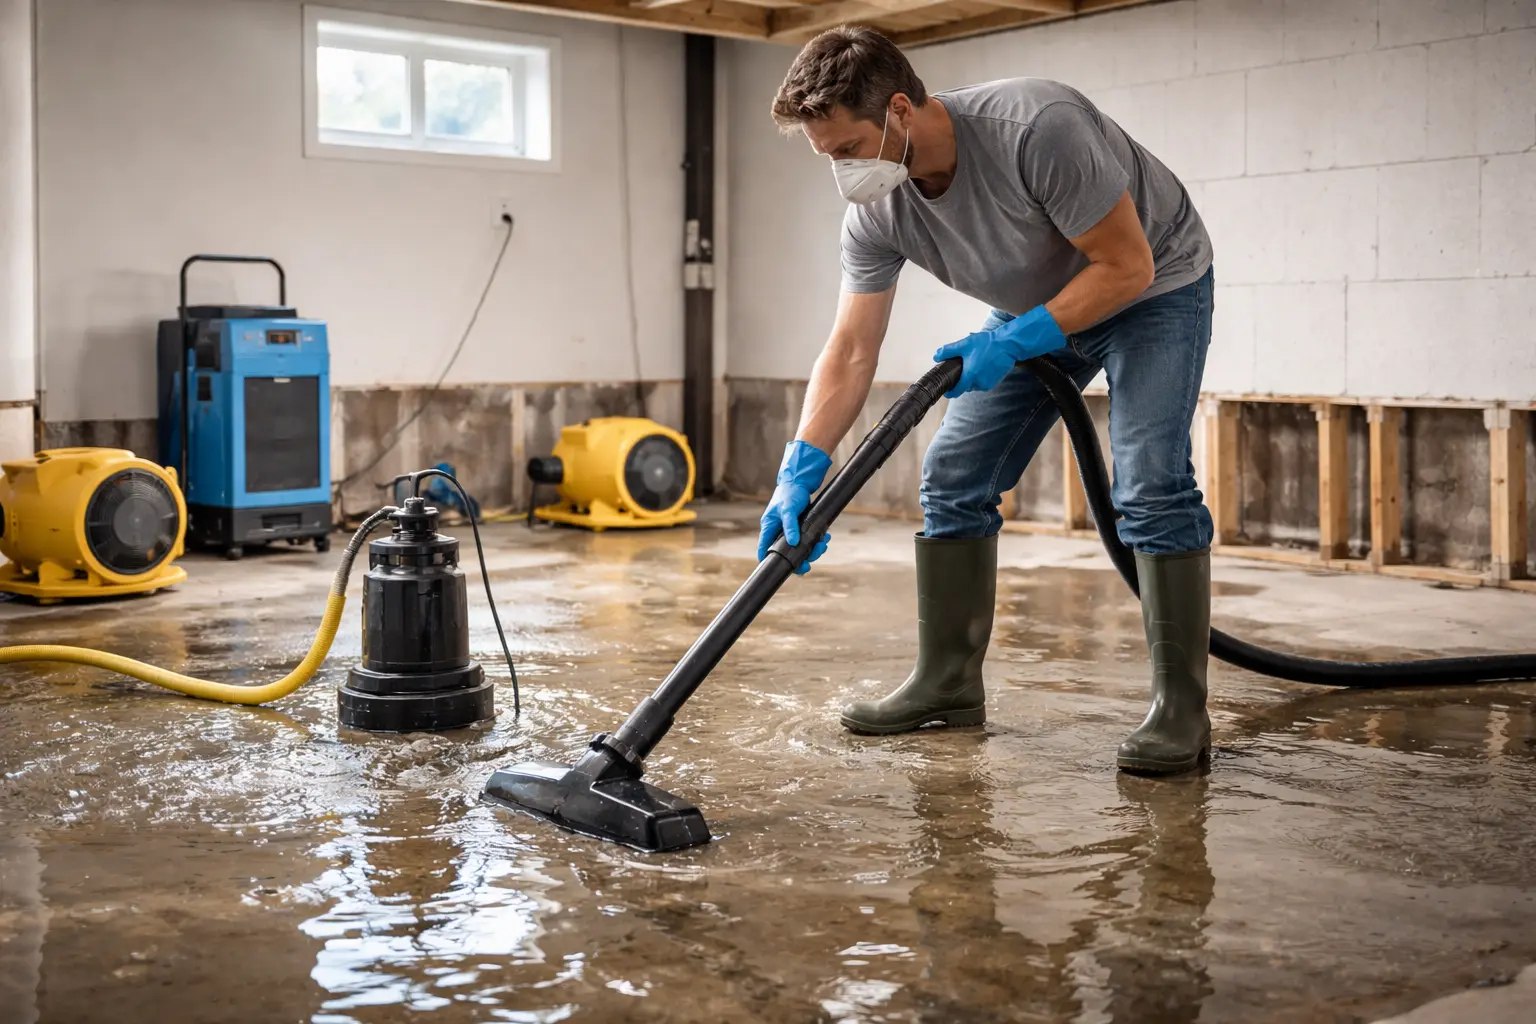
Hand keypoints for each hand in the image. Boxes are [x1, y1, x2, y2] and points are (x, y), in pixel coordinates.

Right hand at [757, 440, 833, 574]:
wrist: (799, 482)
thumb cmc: (790, 493)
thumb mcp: (788, 509)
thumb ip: (790, 526)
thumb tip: (792, 543)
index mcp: (769, 527)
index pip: (764, 548)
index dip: (770, 561)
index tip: (781, 570)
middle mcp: (777, 531)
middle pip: (785, 553)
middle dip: (799, 559)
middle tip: (809, 564)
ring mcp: (788, 530)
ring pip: (798, 548)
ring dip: (812, 550)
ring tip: (823, 545)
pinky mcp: (799, 528)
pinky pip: (807, 540)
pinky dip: (816, 541)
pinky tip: (824, 538)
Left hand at [934, 305, 1065, 397]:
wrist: (1008, 345)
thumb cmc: (986, 344)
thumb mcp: (964, 345)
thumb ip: (948, 351)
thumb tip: (936, 356)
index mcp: (969, 377)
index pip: (955, 392)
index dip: (949, 392)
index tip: (946, 389)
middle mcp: (978, 384)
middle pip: (965, 386)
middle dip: (962, 379)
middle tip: (961, 365)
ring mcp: (988, 384)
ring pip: (974, 384)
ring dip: (972, 377)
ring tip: (974, 362)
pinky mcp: (995, 381)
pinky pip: (983, 382)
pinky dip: (980, 376)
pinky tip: (982, 364)